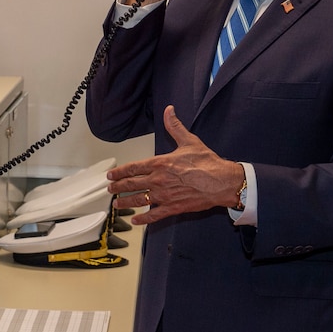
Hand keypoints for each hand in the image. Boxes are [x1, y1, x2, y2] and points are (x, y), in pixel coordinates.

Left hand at [106, 105, 244, 223]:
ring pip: (139, 200)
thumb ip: (175, 126)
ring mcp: (164, 195)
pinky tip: (135, 220)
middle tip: (110, 189)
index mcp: (160, 163)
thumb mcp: (189, 141)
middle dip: (118, 187)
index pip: (132, 168)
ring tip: (117, 204)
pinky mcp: (173, 207)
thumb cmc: (207, 163)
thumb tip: (169, 111)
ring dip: (126, 202)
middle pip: (131, 184)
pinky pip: (154, 215)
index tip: (111, 175)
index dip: (119, 172)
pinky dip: (143, 219)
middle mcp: (158, 180)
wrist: (222, 181)